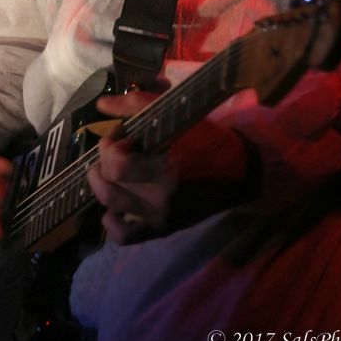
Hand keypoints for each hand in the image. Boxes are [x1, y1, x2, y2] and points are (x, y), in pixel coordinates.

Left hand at [88, 89, 254, 243]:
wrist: (239, 172)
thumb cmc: (208, 139)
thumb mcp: (177, 114)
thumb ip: (137, 105)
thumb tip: (102, 103)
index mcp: (167, 168)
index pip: (116, 165)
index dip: (109, 145)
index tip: (121, 134)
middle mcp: (161, 199)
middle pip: (109, 187)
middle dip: (101, 163)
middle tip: (113, 150)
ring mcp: (161, 218)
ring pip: (110, 209)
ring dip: (102, 186)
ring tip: (111, 172)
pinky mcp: (163, 229)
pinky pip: (125, 237)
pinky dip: (111, 223)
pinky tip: (116, 207)